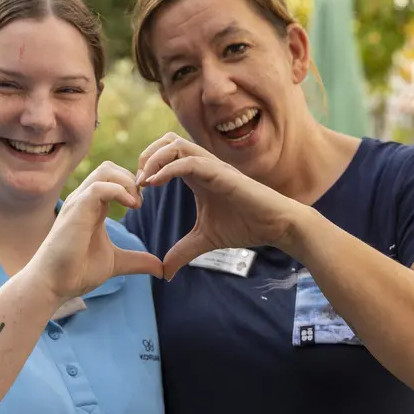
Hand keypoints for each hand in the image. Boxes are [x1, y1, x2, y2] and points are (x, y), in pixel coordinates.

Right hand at [32, 161, 162, 300]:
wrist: (53, 284)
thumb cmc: (76, 271)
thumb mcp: (115, 263)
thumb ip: (137, 261)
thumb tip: (161, 269)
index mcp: (93, 206)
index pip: (113, 177)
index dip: (132, 184)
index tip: (144, 203)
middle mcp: (84, 199)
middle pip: (110, 167)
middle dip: (132, 178)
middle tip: (142, 202)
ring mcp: (79, 202)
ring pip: (105, 170)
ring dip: (127, 182)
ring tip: (137, 204)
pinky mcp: (76, 210)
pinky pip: (99, 187)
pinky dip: (119, 191)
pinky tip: (131, 206)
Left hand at [138, 133, 301, 279]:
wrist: (277, 226)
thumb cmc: (246, 226)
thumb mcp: (205, 240)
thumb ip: (183, 252)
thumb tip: (164, 273)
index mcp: (197, 175)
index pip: (165, 154)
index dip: (146, 167)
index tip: (136, 192)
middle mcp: (203, 165)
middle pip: (167, 140)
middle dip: (146, 156)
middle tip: (137, 183)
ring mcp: (212, 166)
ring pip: (175, 144)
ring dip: (153, 159)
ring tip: (143, 182)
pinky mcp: (221, 173)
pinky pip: (189, 161)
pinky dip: (168, 168)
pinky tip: (156, 184)